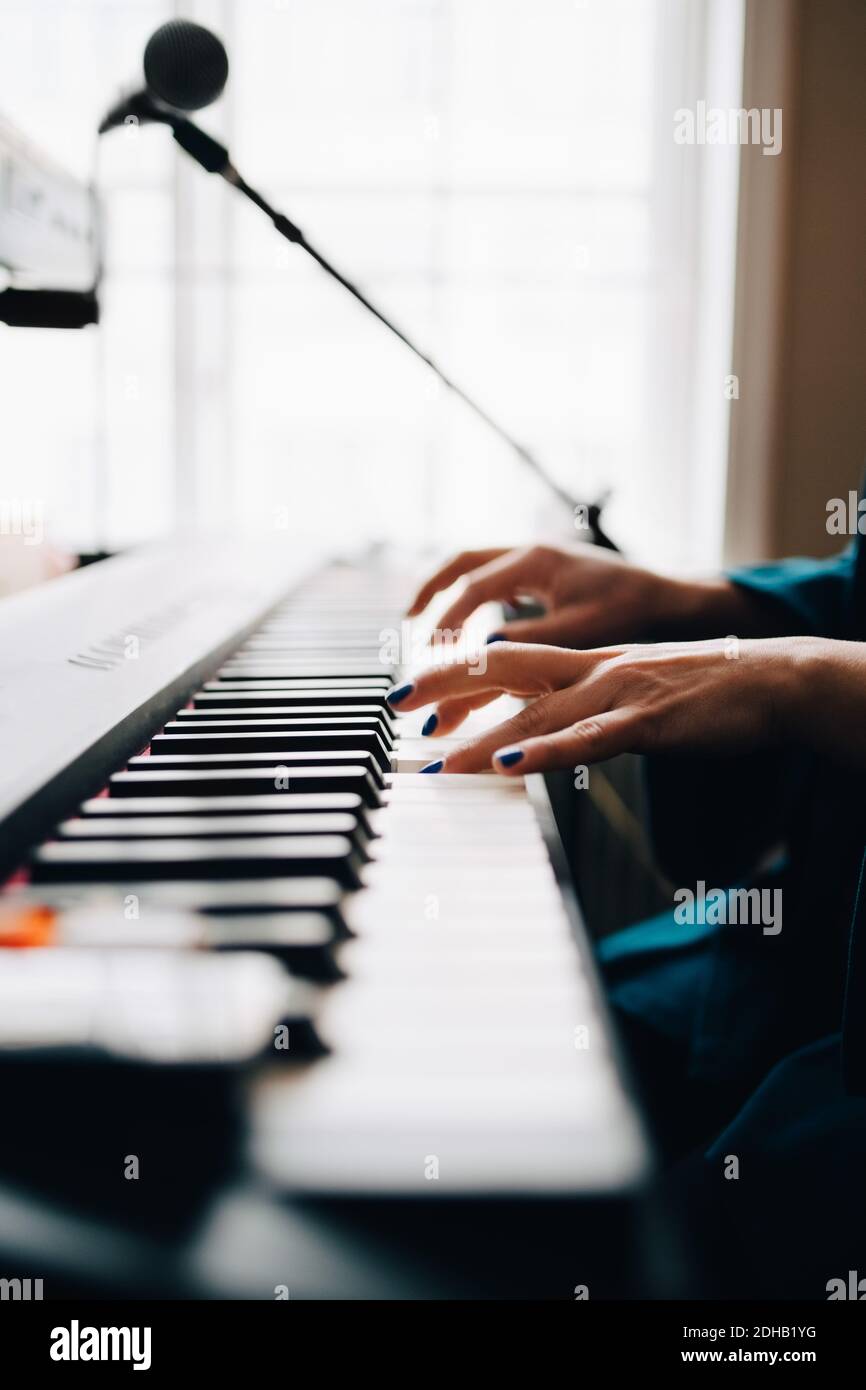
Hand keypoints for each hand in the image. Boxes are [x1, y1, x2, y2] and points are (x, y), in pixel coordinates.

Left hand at [390, 637, 807, 773]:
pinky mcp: (650, 721)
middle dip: (443, 683)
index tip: (406, 691)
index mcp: (585, 663)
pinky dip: (551, 752)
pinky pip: (593, 738)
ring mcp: (618, 693)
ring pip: (538, 711)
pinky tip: (514, 765)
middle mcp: (592, 670)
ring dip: (481, 738)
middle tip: (393, 701)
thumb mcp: (630, 697)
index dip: (452, 672)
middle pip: (503, 667)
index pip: (504, 659)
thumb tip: (536, 740)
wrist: (773, 680)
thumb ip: (582, 713)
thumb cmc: (703, 694)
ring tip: (436, 760)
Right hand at [407, 543, 747, 648]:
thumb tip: (477, 659)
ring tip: (426, 623)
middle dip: (431, 593)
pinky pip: (496, 578)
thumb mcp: (578, 632)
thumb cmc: (633, 612)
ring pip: (477, 567)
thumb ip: (528, 643)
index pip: (472, 587)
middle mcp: (532, 552)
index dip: (446, 622)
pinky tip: (469, 626)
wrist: (672, 599)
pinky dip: (474, 599)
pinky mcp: (547, 573)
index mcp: (536, 560)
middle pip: (462, 562)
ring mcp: (538, 559)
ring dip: (449, 593)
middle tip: (408, 626)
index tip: (429, 654)